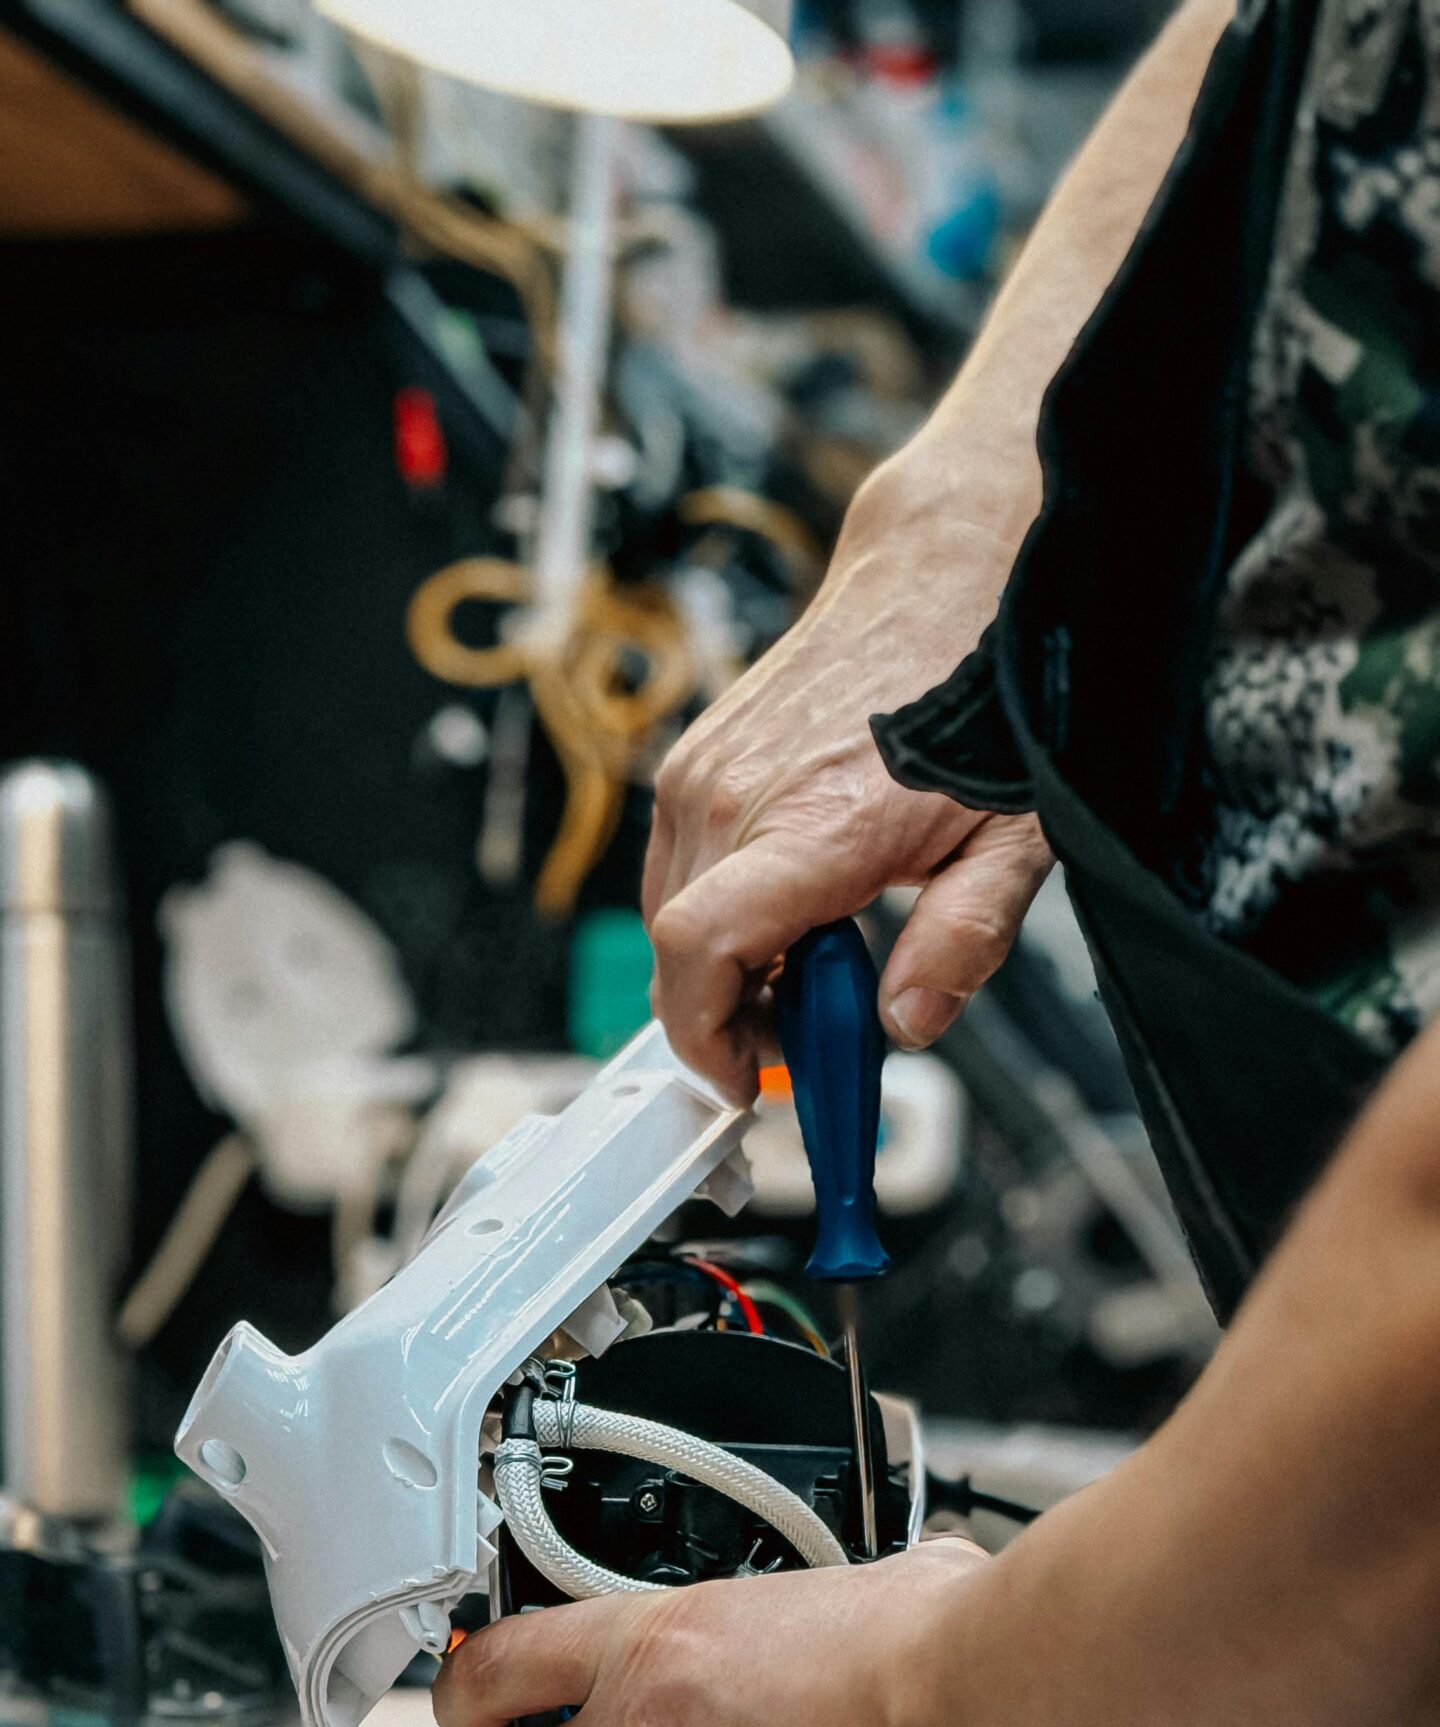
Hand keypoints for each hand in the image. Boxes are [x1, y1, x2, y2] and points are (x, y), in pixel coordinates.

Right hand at [644, 481, 1049, 1101]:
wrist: (945, 573)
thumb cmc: (983, 692)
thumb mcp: (1011, 840)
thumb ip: (961, 942)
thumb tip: (907, 1023)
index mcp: (809, 825)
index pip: (696, 954)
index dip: (707, 1040)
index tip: (748, 1082)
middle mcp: (732, 795)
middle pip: (680, 954)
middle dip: (734, 1016)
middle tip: (812, 1030)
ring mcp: (703, 769)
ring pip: (675, 914)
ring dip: (729, 964)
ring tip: (817, 963)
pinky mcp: (696, 755)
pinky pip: (681, 867)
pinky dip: (724, 910)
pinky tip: (797, 908)